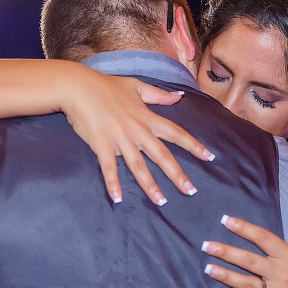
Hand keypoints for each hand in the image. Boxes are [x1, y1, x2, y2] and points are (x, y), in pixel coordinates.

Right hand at [60, 70, 213, 204]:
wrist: (78, 86)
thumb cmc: (106, 85)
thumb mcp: (136, 86)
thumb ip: (159, 95)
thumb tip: (179, 96)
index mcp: (147, 117)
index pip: (176, 133)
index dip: (194, 145)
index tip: (210, 157)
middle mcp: (137, 130)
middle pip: (162, 155)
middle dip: (177, 174)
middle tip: (190, 191)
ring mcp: (119, 138)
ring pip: (138, 165)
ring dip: (150, 185)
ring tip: (161, 201)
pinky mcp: (101, 144)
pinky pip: (109, 167)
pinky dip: (113, 183)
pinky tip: (118, 198)